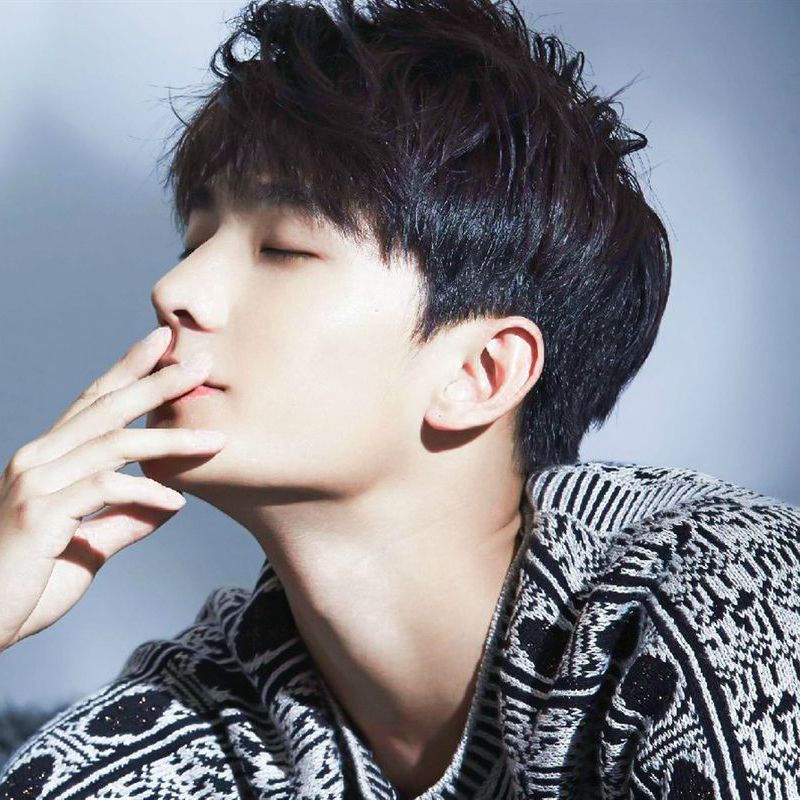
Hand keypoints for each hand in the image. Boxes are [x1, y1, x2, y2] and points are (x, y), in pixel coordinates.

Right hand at [0, 327, 226, 652]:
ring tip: (217, 440)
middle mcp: (37, 460)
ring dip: (171, 439)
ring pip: (114, 443)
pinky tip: (177, 502)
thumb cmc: (29, 583)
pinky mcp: (38, 512)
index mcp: (47, 460)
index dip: (129, 370)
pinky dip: (146, 491)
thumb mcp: (90, 543)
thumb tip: (171, 500)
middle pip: (107, 408)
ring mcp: (34, 483)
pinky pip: (104, 487)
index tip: (164, 343)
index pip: (93, 402)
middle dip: (157, 381)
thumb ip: (125, 517)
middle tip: (200, 361)